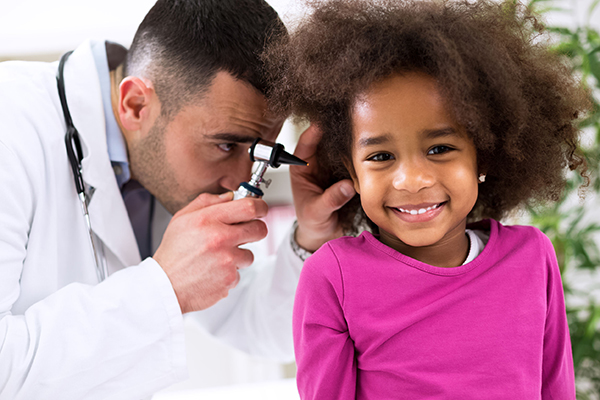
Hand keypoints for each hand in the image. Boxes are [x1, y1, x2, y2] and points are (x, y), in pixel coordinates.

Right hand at [153, 192, 267, 313]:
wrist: (165, 286)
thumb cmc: (173, 253)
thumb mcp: (181, 219)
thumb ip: (206, 202)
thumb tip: (229, 197)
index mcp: (208, 219)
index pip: (249, 207)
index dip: (260, 206)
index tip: (260, 208)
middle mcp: (219, 238)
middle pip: (259, 229)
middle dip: (256, 230)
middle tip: (246, 232)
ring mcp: (226, 259)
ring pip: (250, 253)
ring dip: (239, 255)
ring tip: (218, 257)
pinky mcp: (229, 278)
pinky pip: (239, 272)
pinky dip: (229, 272)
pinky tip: (213, 271)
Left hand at [291, 125, 355, 251]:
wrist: (323, 234)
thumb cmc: (312, 222)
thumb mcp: (317, 213)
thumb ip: (331, 200)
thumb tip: (347, 186)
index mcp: (301, 168)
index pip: (304, 144)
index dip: (313, 132)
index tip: (323, 123)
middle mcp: (317, 163)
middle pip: (325, 139)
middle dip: (335, 130)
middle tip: (349, 120)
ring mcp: (333, 165)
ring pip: (341, 146)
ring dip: (350, 140)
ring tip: (362, 131)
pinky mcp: (347, 171)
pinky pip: (354, 157)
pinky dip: (361, 154)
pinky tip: (370, 148)